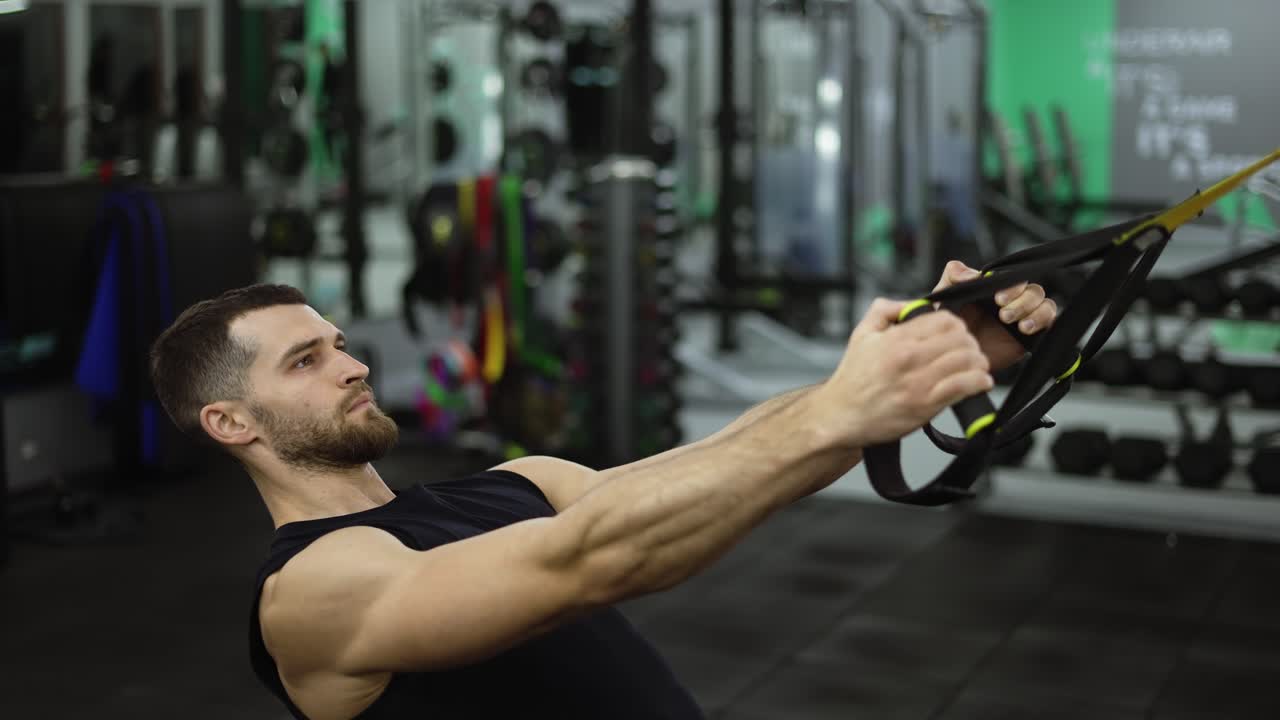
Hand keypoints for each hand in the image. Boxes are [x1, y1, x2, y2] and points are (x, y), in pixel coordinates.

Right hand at [818, 297, 992, 448]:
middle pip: (961, 338)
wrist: (841, 415)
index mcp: (896, 338)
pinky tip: (980, 382)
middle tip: (969, 349)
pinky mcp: (926, 405)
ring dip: (978, 362)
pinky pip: (965, 386)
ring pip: (968, 360)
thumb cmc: (853, 379)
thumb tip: (911, 303)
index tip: (956, 333)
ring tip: (977, 366)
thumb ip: (885, 310)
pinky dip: (979, 382)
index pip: (944, 319)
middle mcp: (909, 357)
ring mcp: (919, 382)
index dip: (956, 324)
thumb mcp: (861, 334)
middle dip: (970, 342)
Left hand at [933, 260, 1057, 370]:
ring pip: (1046, 305)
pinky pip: (1050, 324)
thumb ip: (953, 278)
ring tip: (1019, 326)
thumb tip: (973, 273)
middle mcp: (1014, 300)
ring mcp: (1024, 318)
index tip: (998, 298)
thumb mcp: (944, 298)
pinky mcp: (1031, 337)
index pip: (1015, 277)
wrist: (954, 357)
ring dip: (1035, 312)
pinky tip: (1026, 330)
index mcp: (996, 288)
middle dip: (1022, 301)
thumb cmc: (948, 325)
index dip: (1012, 286)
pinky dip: (1044, 323)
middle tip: (1003, 315)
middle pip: (1034, 291)